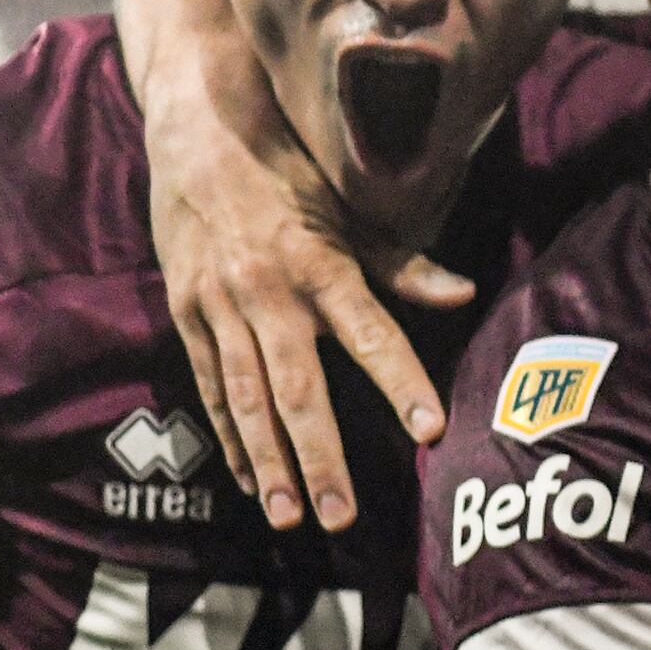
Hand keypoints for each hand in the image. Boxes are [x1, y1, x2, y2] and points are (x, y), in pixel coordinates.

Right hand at [145, 48, 469, 531]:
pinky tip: (245, 478)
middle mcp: (268, 293)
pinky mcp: (186, 314)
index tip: (430, 431)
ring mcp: (219, 307)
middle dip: (319, 458)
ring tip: (288, 516)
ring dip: (268, 462)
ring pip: (246, 400)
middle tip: (340, 516)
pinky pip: (209, 385)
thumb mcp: (352, 208)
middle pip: (299, 390)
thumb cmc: (291, 172)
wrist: (198, 133)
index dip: (403, 384)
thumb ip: (404, 263)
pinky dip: (227, 435)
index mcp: (320, 265)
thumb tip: (464, 296)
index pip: (373, 336)